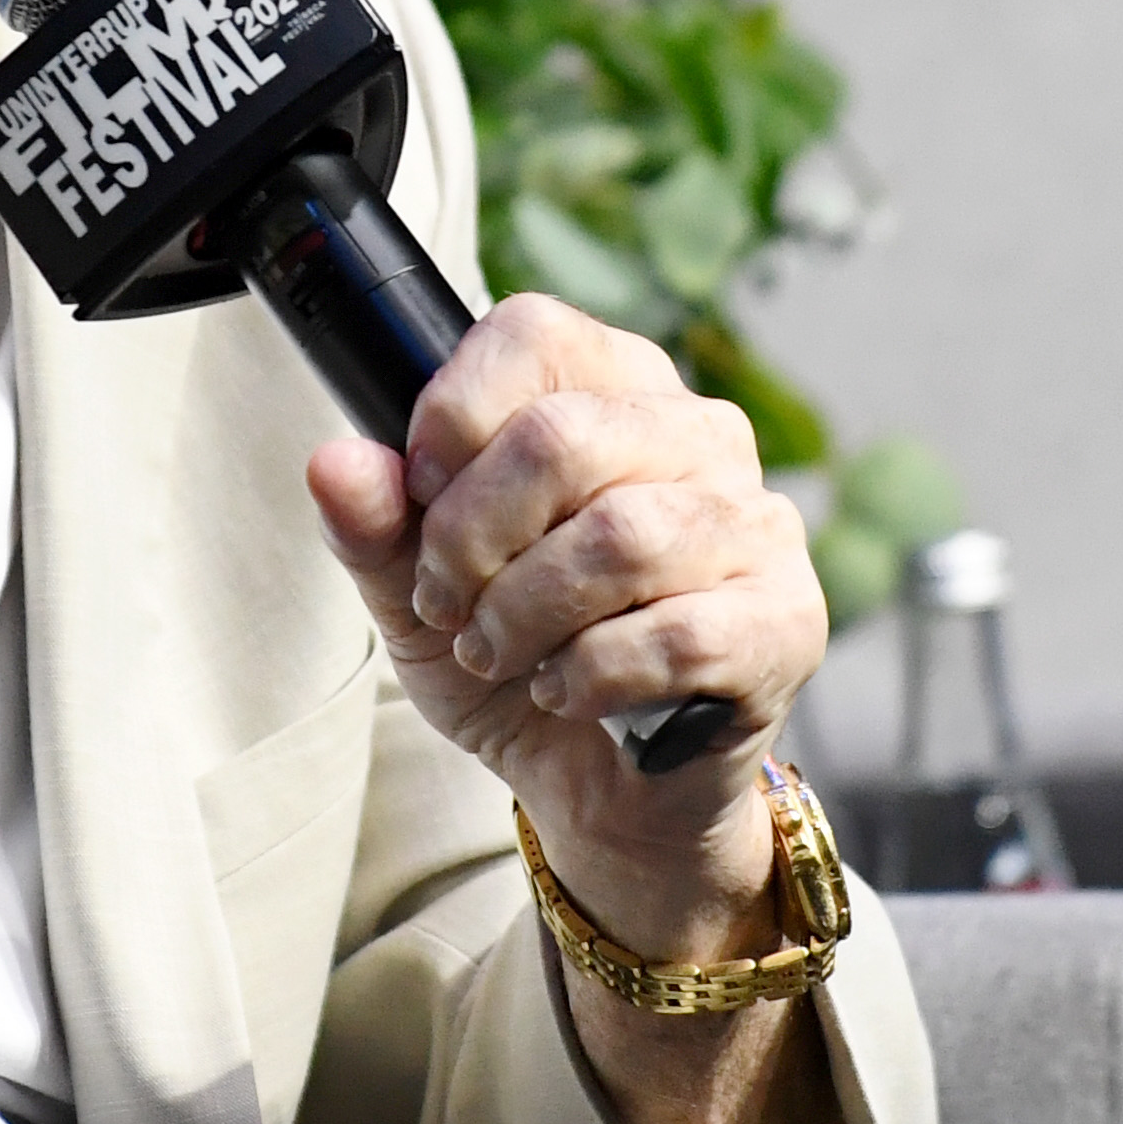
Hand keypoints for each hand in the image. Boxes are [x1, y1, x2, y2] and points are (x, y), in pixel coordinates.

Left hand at [305, 294, 831, 956]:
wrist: (600, 788)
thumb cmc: (516, 658)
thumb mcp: (415, 592)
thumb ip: (374, 524)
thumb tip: (335, 464)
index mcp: (612, 387)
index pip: (534, 336)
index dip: (450, 419)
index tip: (417, 502)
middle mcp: (699, 434)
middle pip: (564, 436)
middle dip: (471, 535)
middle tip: (445, 602)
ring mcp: (756, 523)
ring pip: (621, 536)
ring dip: (524, 612)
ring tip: (495, 653)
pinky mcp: (787, 620)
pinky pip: (681, 632)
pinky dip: (591, 674)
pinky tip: (563, 691)